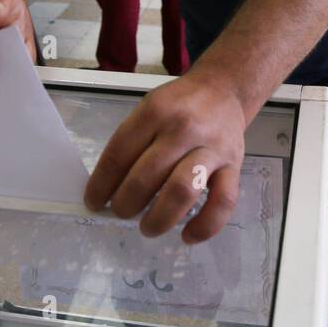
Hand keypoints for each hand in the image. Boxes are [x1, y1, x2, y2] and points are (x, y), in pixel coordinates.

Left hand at [84, 71, 246, 244]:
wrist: (224, 90)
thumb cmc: (179, 105)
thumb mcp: (150, 109)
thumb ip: (131, 143)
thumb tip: (108, 189)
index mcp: (155, 112)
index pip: (119, 154)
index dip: (101, 184)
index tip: (93, 202)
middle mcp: (183, 129)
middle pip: (147, 176)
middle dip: (126, 204)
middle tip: (121, 212)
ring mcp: (212, 149)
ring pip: (181, 191)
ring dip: (159, 218)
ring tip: (147, 228)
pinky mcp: (234, 166)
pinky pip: (222, 202)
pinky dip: (205, 226)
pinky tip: (187, 236)